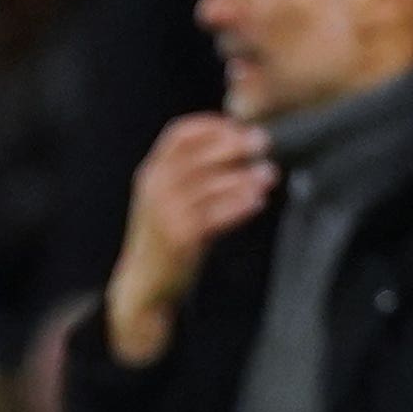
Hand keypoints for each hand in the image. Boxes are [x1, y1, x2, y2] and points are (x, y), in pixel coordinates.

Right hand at [105, 114, 274, 365]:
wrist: (143, 286)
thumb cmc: (164, 241)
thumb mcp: (169, 200)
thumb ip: (193, 176)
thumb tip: (238, 149)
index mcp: (151, 173)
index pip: (179, 133)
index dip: (212, 125)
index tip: (240, 126)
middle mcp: (155, 187)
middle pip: (200, 153)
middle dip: (234, 144)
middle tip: (263, 142)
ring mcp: (165, 211)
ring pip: (212, 184)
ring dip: (244, 177)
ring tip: (269, 175)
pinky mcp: (180, 236)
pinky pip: (216, 213)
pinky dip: (240, 205)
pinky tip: (258, 202)